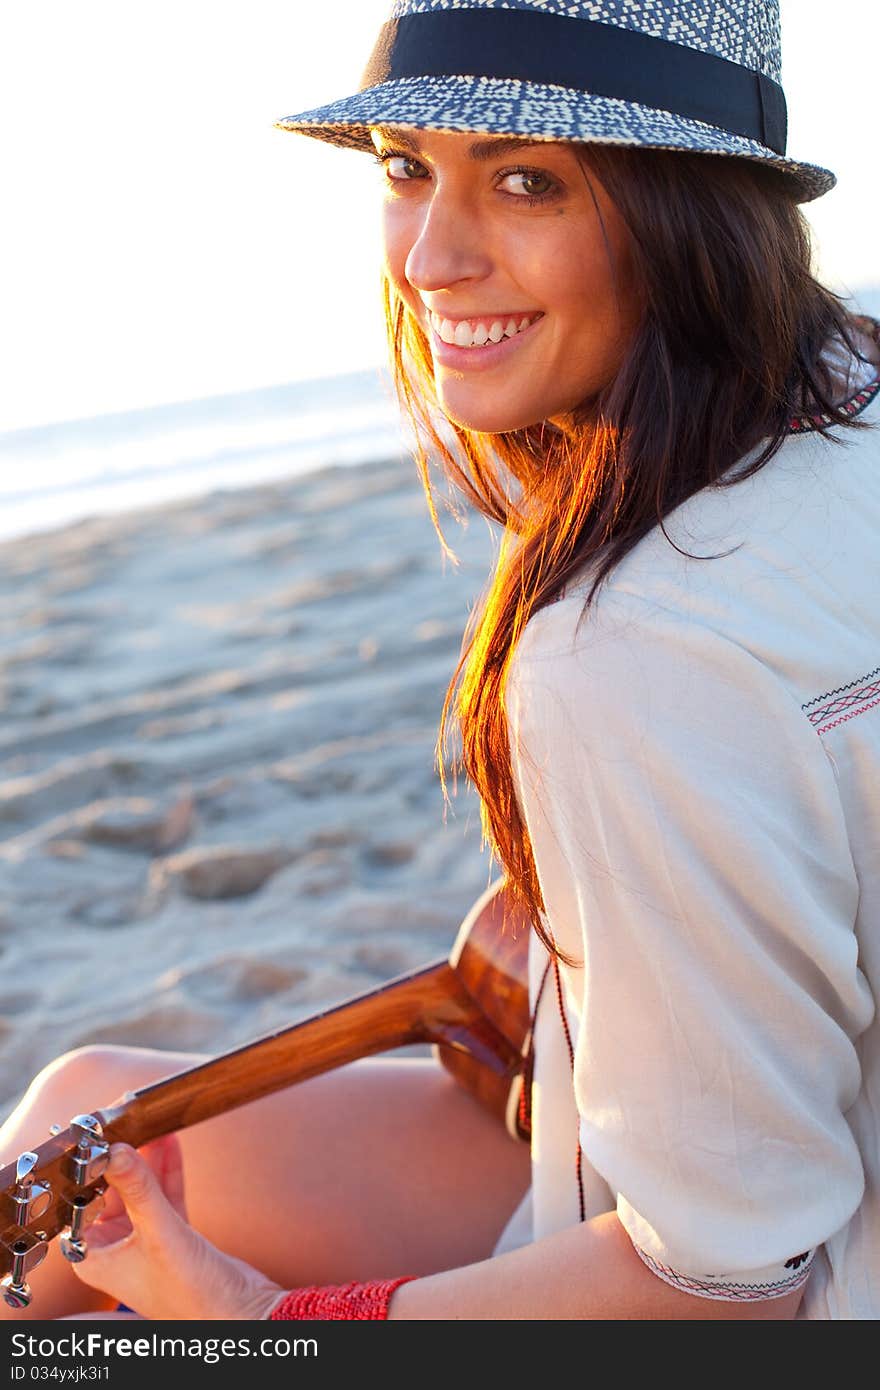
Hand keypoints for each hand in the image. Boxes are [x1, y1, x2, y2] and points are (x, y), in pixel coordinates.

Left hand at [69, 1136, 284, 1320]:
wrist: (238, 1312)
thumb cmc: (189, 1293)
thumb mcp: (160, 1233)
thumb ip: (139, 1189)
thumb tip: (116, 1150)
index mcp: (96, 1258)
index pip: (80, 1205)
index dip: (86, 1171)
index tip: (93, 1138)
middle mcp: (115, 1250)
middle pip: (112, 1193)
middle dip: (121, 1159)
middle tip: (124, 1123)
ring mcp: (145, 1242)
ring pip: (141, 1191)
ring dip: (148, 1160)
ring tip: (150, 1123)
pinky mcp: (173, 1236)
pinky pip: (165, 1196)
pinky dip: (167, 1172)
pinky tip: (170, 1143)